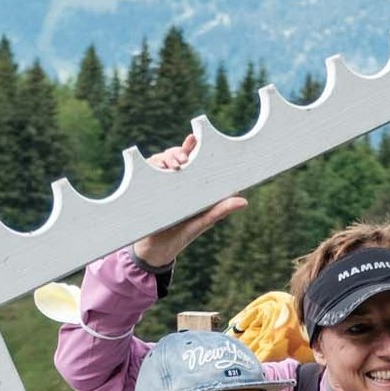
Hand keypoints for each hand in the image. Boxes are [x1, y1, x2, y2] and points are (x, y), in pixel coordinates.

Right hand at [131, 134, 247, 268]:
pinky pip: (146, 171)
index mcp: (191, 184)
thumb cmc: (182, 235)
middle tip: (183, 160)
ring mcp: (159, 183)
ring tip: (172, 167)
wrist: (155, 250)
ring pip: (160, 161)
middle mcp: (175, 180)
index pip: (193, 160)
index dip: (193, 147)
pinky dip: (151, 166)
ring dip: (166, 158)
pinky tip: (157, 169)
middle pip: (175, 156)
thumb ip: (221, 210)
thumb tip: (244, 201)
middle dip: (178, 152)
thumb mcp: (203, 221)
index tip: (194, 140)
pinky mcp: (145, 187)